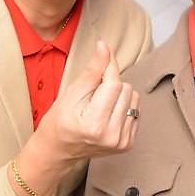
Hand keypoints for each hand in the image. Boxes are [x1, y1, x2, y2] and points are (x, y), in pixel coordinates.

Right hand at [37, 40, 140, 163]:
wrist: (58, 150)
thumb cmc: (60, 120)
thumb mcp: (71, 92)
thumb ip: (92, 70)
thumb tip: (105, 46)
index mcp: (94, 124)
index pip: (114, 84)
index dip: (109, 67)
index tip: (102, 58)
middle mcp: (111, 136)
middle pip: (126, 89)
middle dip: (111, 84)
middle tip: (92, 96)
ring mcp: (121, 142)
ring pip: (134, 98)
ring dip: (119, 95)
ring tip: (100, 105)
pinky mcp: (128, 144)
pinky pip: (136, 111)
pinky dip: (123, 107)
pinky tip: (107, 115)